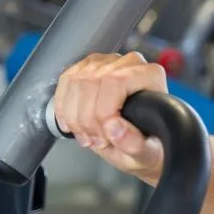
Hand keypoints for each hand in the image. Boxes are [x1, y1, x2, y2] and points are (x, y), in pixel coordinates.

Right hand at [54, 52, 167, 181]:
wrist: (142, 141)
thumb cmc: (150, 143)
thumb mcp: (148, 152)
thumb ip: (135, 144)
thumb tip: (113, 128)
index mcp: (150, 75)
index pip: (115, 82)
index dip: (103, 112)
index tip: (105, 137)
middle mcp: (129, 63)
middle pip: (91, 82)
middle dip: (87, 119)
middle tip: (95, 142)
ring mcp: (106, 62)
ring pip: (75, 83)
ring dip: (74, 116)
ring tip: (87, 138)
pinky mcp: (87, 67)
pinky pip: (65, 82)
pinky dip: (63, 108)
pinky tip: (72, 126)